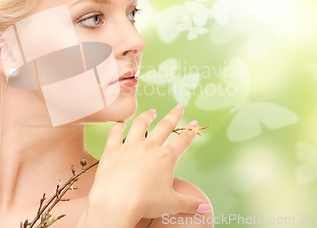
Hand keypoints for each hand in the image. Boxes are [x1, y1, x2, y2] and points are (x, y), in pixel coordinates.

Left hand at [78, 104, 206, 226]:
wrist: (116, 202)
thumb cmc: (145, 203)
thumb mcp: (171, 204)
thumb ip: (189, 204)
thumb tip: (205, 208)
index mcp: (166, 158)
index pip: (182, 141)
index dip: (190, 132)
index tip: (195, 124)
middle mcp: (149, 147)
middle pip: (164, 127)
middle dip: (173, 116)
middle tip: (179, 107)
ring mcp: (130, 147)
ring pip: (140, 125)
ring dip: (147, 116)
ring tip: (151, 112)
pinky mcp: (112, 150)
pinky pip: (115, 134)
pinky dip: (117, 127)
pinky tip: (120, 123)